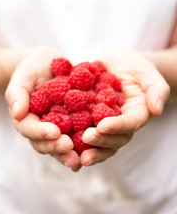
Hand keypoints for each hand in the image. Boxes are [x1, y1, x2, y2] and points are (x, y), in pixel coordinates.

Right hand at [5, 46, 80, 170]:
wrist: (51, 63)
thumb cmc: (33, 68)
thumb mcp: (24, 75)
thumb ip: (18, 93)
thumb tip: (17, 113)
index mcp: (28, 118)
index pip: (30, 129)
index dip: (41, 133)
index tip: (54, 132)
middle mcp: (43, 126)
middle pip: (47, 143)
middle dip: (57, 147)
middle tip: (69, 148)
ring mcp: (60, 126)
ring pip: (63, 144)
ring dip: (72, 152)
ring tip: (83, 158)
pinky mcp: (75, 122)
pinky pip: (80, 133)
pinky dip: (87, 142)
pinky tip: (98, 145)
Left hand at [80, 49, 169, 166]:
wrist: (114, 63)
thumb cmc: (133, 66)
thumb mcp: (147, 72)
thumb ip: (156, 89)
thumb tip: (157, 110)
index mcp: (135, 115)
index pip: (129, 124)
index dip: (117, 127)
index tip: (103, 126)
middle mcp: (119, 124)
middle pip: (113, 139)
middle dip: (100, 141)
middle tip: (85, 140)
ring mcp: (103, 124)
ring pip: (97, 141)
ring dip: (85, 148)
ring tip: (71, 153)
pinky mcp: (88, 119)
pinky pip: (80, 130)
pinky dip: (71, 138)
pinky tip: (58, 141)